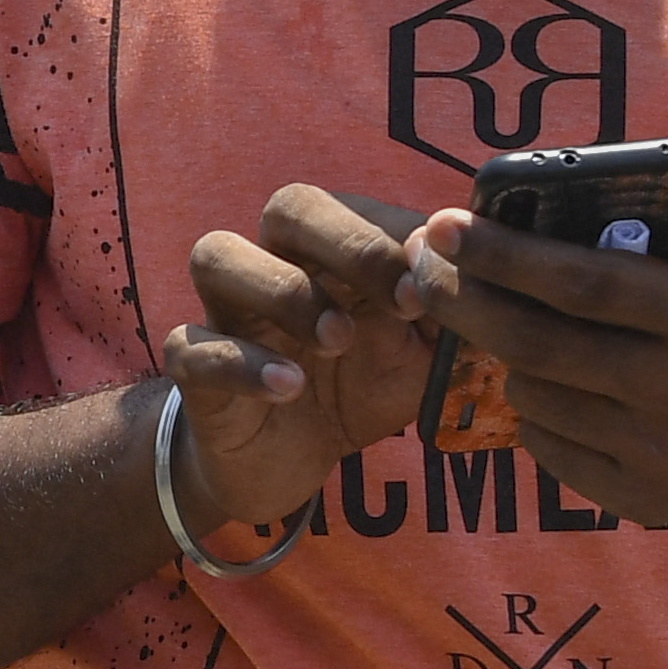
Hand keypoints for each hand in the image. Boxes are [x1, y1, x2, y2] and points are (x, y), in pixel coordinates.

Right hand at [168, 180, 442, 529]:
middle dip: (347, 241)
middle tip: (395, 298)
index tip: (439, 280)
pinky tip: (290, 388)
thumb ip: (449, 312)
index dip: (397, 233)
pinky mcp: (194, 368)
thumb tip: (476, 265)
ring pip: (217, 254)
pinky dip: (241, 362)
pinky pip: (191, 345)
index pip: (359, 205)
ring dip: (285, 289)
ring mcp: (228, 313)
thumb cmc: (359, 390)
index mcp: (334, 254)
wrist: (291, 464)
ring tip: (338, 339)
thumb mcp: (422, 356)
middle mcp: (276, 265)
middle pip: (289, 206)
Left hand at [399, 99, 667, 524]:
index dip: (504, 256)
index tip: (442, 224)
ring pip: (535, 395)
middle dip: (464, 301)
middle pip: (540, 345)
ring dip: (500, 352)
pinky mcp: (646, 498)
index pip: (585, 284)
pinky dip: (527, 406)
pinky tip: (537, 374)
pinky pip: (547, 447)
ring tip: (493, 315)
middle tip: (419, 264)